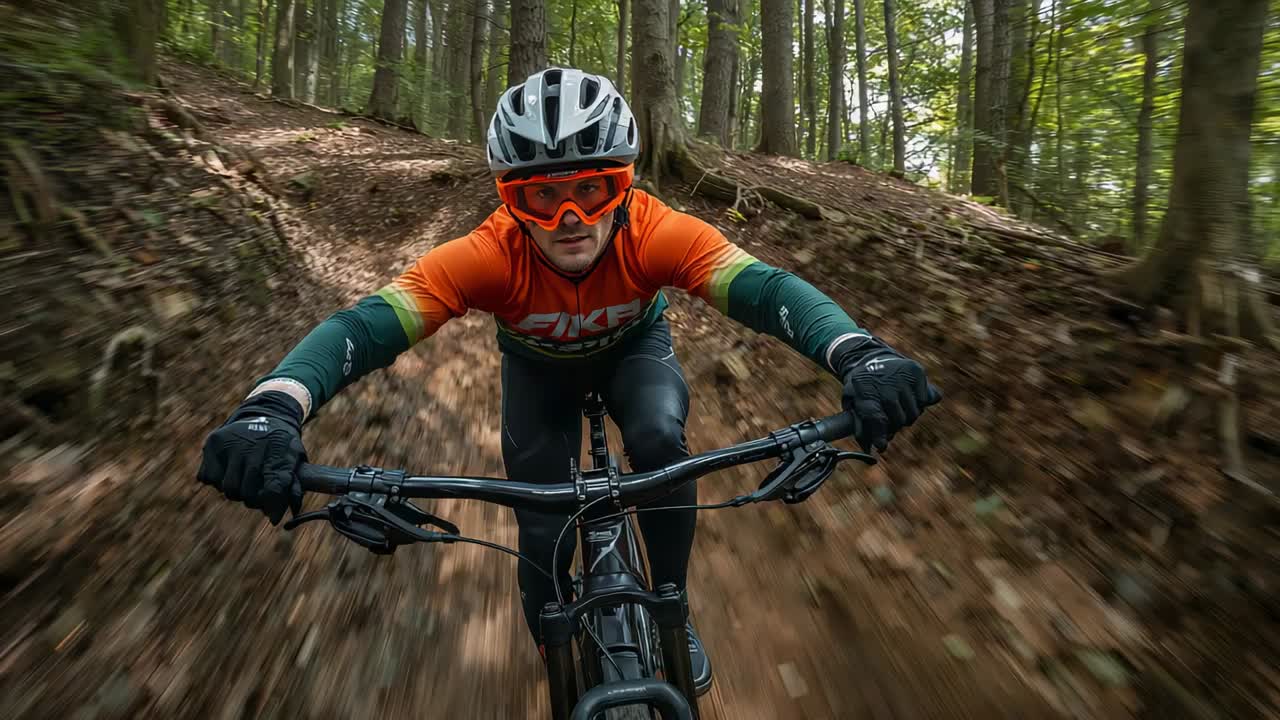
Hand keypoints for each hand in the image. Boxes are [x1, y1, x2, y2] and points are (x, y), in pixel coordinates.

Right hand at [197, 390, 305, 524]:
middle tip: (256, 493)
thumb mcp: (294, 459)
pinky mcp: (212, 443)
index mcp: (279, 450)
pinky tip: (228, 468)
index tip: (273, 516)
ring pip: (227, 488)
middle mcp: (253, 445)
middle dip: (253, 499)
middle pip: (247, 493)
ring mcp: (230, 443)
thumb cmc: (281, 445)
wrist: (266, 413)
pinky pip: (208, 479)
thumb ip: (291, 486)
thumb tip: (280, 517)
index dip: (273, 506)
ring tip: (243, 477)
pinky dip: (217, 480)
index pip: (274, 488)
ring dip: (235, 490)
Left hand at [837, 341, 941, 452]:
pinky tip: (907, 397)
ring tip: (898, 406)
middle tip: (890, 422)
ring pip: (914, 412)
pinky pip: (925, 401)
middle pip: (898, 419)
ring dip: (907, 415)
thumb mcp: (852, 402)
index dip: (879, 435)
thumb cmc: (862, 386)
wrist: (870, 357)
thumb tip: (868, 448)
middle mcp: (885, 382)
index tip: (881, 446)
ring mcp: (902, 376)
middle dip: (895, 426)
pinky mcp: (916, 371)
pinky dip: (919, 404)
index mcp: (864, 390)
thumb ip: (859, 425)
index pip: (875, 418)